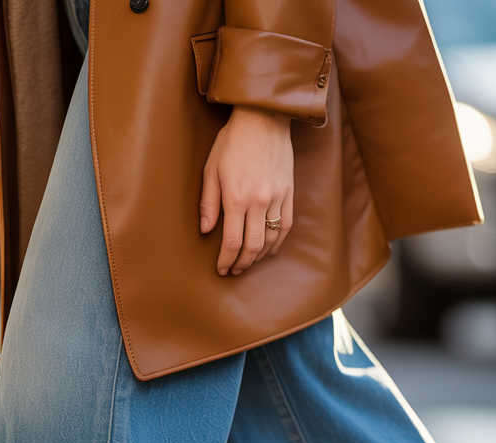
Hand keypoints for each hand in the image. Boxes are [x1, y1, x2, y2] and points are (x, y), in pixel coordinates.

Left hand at [200, 105, 293, 275]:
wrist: (263, 117)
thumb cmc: (232, 142)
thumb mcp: (211, 170)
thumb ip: (208, 203)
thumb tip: (206, 230)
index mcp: (236, 198)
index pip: (232, 242)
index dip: (226, 260)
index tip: (221, 269)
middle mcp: (258, 202)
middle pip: (253, 247)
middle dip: (242, 264)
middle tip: (234, 270)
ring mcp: (277, 198)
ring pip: (271, 239)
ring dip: (259, 256)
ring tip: (248, 262)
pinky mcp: (289, 192)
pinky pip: (286, 226)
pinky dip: (277, 242)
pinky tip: (268, 249)